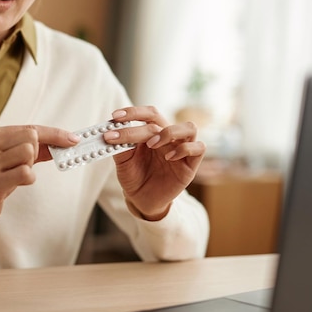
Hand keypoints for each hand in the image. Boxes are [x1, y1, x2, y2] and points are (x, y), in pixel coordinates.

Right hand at [0, 125, 79, 229]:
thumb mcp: (7, 158)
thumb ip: (32, 149)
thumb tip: (62, 142)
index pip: (29, 128)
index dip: (54, 134)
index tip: (72, 139)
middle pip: (31, 138)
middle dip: (35, 153)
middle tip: (21, 166)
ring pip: (29, 153)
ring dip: (29, 167)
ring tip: (14, 175)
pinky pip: (26, 173)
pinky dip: (28, 179)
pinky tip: (15, 184)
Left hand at [103, 106, 205, 220]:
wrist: (141, 200)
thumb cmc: (134, 177)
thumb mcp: (123, 162)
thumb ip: (120, 146)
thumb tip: (112, 132)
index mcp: (152, 133)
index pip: (147, 114)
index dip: (132, 112)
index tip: (115, 116)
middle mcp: (168, 138)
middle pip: (161, 118)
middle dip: (140, 119)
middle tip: (123, 126)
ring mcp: (181, 149)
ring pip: (189, 128)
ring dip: (169, 132)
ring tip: (151, 144)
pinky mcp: (190, 165)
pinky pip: (198, 148)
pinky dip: (184, 149)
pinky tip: (168, 157)